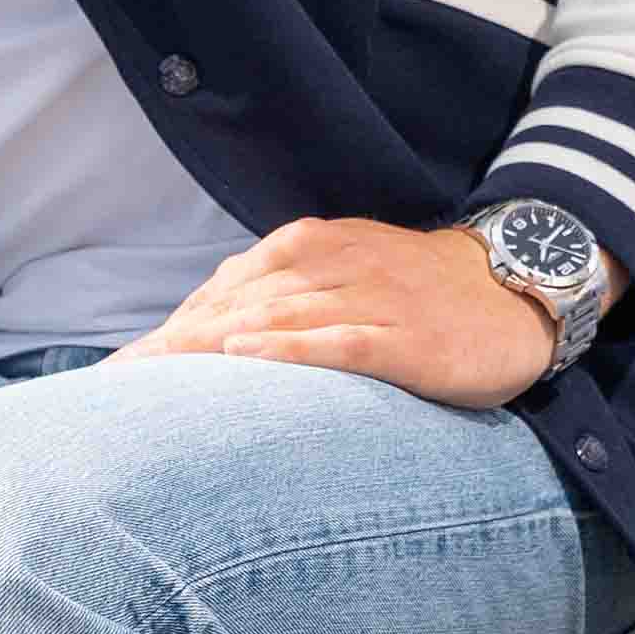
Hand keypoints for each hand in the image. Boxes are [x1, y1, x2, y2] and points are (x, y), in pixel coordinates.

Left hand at [120, 217, 561, 408]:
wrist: (518, 285)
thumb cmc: (422, 293)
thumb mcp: (348, 276)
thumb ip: (286, 296)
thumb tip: (211, 335)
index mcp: (312, 248)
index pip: (224, 288)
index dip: (168, 330)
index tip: (117, 373)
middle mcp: (334, 266)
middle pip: (236, 303)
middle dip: (171, 344)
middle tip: (116, 385)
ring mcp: (371, 301)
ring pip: (276, 316)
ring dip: (208, 344)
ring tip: (153, 376)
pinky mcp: (407, 338)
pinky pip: (340, 339)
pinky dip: (289, 346)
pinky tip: (245, 356)